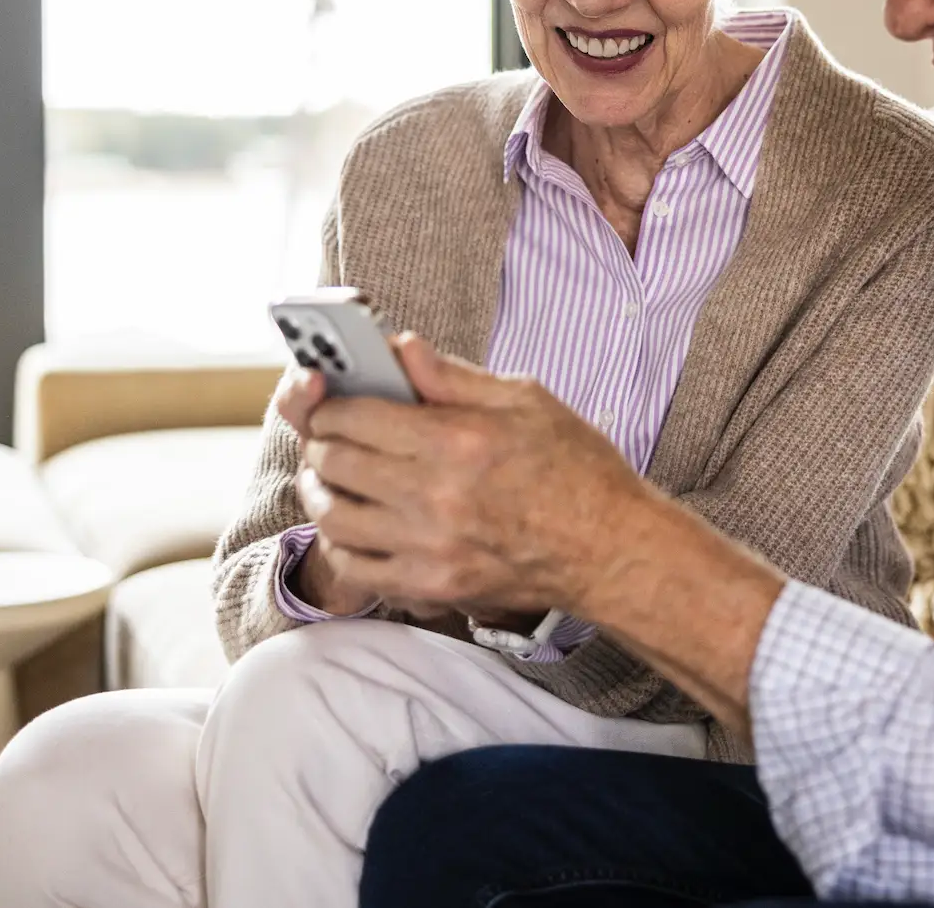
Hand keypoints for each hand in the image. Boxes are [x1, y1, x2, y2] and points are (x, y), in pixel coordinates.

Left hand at [297, 335, 651, 613]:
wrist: (610, 549)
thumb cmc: (576, 470)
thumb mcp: (525, 399)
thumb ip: (453, 376)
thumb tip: (401, 348)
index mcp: (456, 439)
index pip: (355, 416)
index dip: (333, 404)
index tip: (336, 402)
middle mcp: (435, 495)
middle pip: (335, 463)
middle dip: (323, 443)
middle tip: (330, 438)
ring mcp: (430, 546)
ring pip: (334, 517)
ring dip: (323, 493)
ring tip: (332, 480)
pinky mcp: (432, 586)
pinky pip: (356, 568)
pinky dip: (342, 544)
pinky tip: (354, 527)